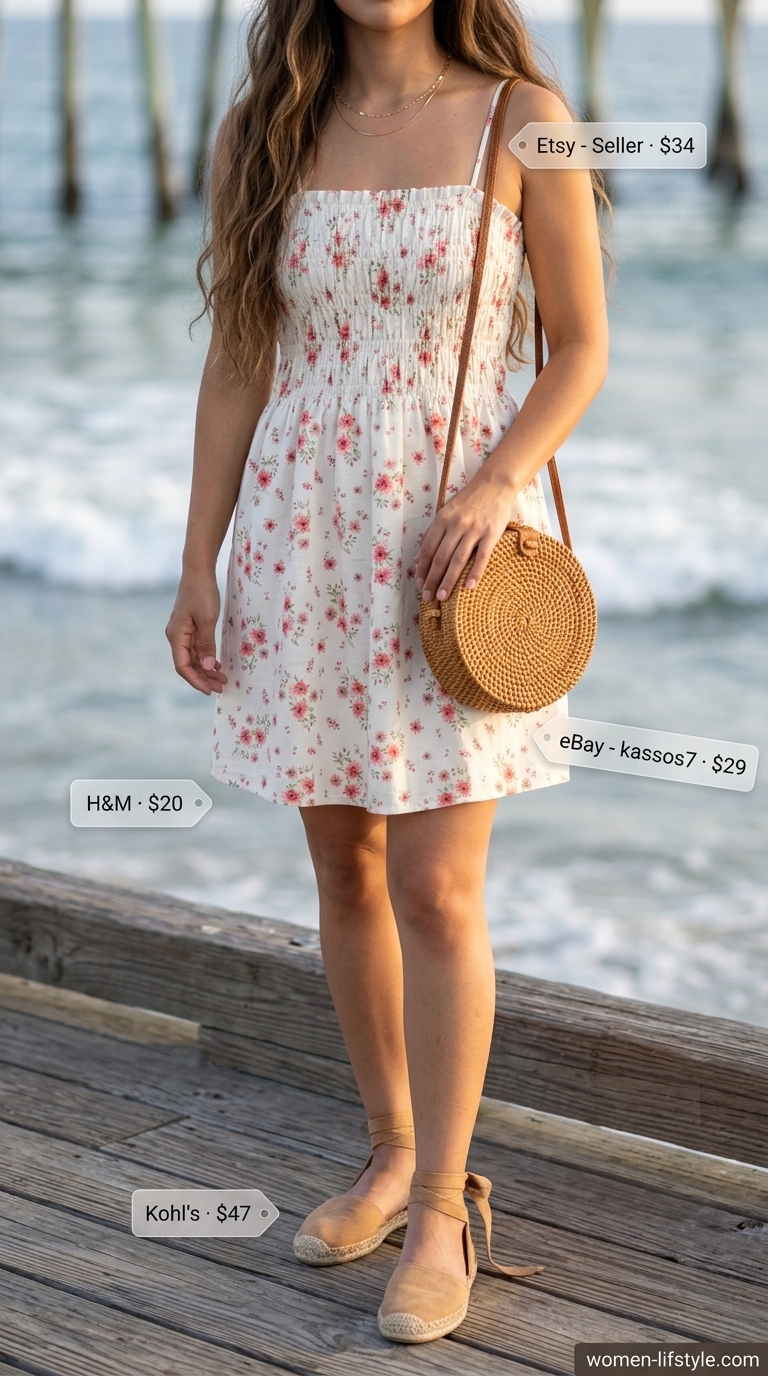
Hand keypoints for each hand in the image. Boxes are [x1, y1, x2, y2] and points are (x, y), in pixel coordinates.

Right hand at [165, 573, 227, 695]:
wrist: (198, 571)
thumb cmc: (202, 593)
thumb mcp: (207, 620)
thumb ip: (206, 645)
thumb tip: (206, 667)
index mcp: (176, 636)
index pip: (183, 666)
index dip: (196, 680)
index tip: (210, 691)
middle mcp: (176, 636)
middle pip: (188, 664)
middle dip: (203, 678)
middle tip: (221, 687)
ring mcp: (182, 632)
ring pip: (193, 658)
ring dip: (206, 669)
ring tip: (222, 679)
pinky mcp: (189, 627)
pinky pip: (196, 648)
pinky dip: (206, 658)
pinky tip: (216, 664)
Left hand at [415, 465, 516, 603]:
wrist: (495, 484)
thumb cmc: (469, 500)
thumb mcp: (446, 512)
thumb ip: (432, 534)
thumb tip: (418, 559)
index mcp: (442, 519)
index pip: (428, 548)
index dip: (422, 568)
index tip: (419, 584)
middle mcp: (456, 524)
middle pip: (441, 557)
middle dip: (432, 579)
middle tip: (428, 597)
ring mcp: (474, 529)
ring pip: (458, 559)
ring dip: (449, 581)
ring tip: (442, 597)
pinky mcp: (492, 533)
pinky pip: (482, 556)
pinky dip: (475, 573)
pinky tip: (469, 587)